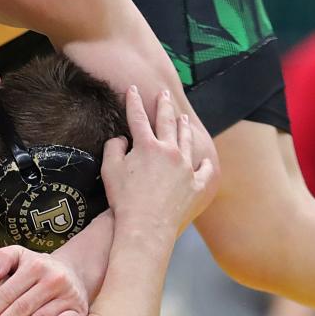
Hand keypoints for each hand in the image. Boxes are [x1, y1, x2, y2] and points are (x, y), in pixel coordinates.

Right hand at [102, 87, 215, 233]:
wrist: (147, 226)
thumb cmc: (125, 200)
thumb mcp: (109, 170)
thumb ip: (113, 148)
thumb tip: (121, 139)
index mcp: (147, 145)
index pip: (138, 117)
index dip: (133, 101)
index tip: (133, 89)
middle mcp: (169, 151)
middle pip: (167, 122)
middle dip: (164, 105)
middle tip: (165, 94)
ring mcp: (185, 167)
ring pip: (187, 140)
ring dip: (184, 127)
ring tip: (183, 118)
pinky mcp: (196, 184)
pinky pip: (204, 170)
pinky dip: (205, 164)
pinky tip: (205, 160)